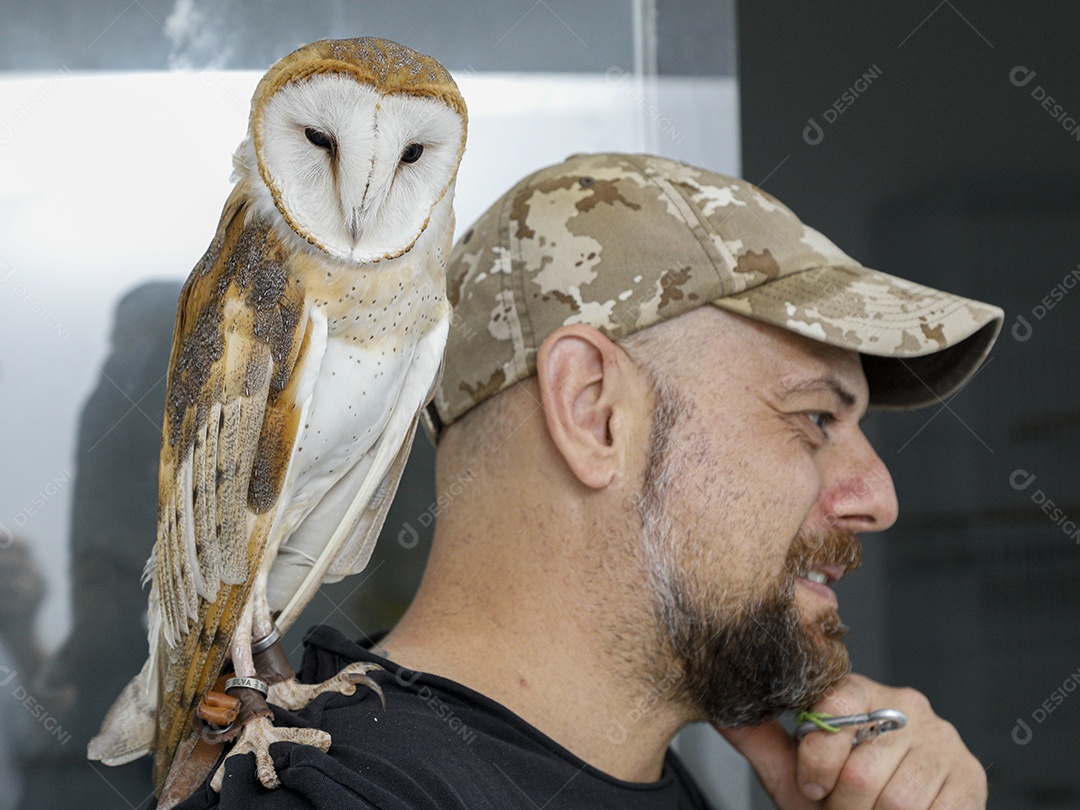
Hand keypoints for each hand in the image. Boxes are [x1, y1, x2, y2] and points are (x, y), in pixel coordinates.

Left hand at [714, 673, 986, 807]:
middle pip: (863, 768)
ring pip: (897, 799)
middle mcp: (907, 705)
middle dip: (844, 806)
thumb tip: (719, 707)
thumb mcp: (793, 771)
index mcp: (859, 692)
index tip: (811, 786)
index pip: (833, 711)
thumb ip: (759, 739)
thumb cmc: (834, 799)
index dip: (817, 761)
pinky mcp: (971, 777)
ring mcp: (943, 740)